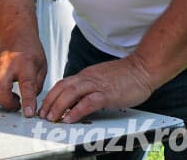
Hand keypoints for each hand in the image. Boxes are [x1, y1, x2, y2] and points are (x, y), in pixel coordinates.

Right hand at [0, 37, 46, 116]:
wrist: (16, 35)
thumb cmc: (31, 51)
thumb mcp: (41, 67)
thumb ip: (36, 86)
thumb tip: (29, 104)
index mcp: (25, 64)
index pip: (26, 85)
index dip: (27, 101)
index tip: (28, 113)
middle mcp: (7, 65)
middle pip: (0, 89)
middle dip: (7, 103)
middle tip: (17, 105)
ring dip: (1, 100)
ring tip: (12, 98)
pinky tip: (5, 92)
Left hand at [38, 56, 154, 122]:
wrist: (143, 67)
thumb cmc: (126, 75)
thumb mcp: (102, 79)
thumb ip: (90, 86)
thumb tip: (79, 98)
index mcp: (86, 75)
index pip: (63, 83)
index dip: (52, 95)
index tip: (45, 105)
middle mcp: (88, 78)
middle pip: (62, 88)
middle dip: (50, 101)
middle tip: (43, 114)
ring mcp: (97, 85)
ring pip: (71, 93)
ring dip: (58, 106)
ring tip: (51, 117)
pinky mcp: (107, 94)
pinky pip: (88, 102)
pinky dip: (76, 111)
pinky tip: (70, 118)